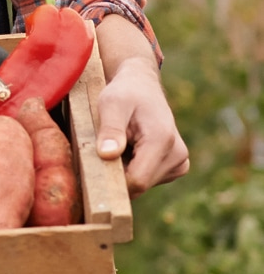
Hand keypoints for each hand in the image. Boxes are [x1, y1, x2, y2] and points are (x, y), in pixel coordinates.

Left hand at [94, 57, 188, 197]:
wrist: (142, 87)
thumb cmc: (124, 93)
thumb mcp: (111, 104)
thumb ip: (110, 129)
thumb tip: (107, 154)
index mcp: (162, 140)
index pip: (137, 181)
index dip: (112, 181)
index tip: (95, 168)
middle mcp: (177, 155)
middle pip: (138, 186)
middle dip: (117, 175)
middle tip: (106, 149)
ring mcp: (179, 163)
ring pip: (141, 186)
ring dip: (124, 171)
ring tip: (120, 145)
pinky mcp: (176, 167)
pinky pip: (147, 180)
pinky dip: (133, 169)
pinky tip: (129, 150)